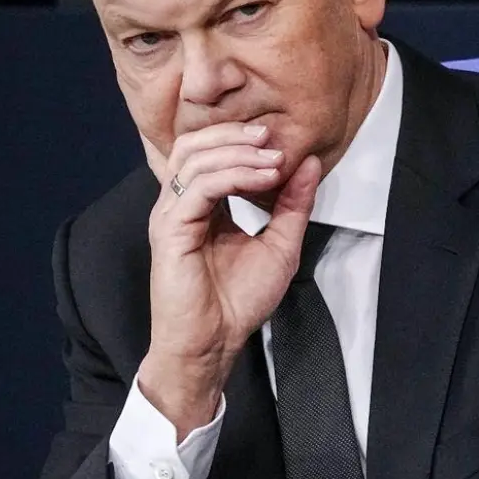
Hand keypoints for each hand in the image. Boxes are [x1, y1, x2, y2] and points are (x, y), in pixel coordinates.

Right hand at [139, 126, 323, 437]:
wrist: (214, 343)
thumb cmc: (238, 301)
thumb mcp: (280, 245)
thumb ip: (292, 204)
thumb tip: (308, 163)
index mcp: (201, 205)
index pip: (210, 152)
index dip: (243, 140)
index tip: (282, 141)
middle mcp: (181, 204)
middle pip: (195, 144)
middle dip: (236, 135)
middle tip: (274, 136)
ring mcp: (171, 214)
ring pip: (195, 159)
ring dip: (239, 152)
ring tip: (274, 159)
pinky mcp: (170, 229)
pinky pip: (199, 187)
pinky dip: (233, 175)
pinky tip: (264, 178)